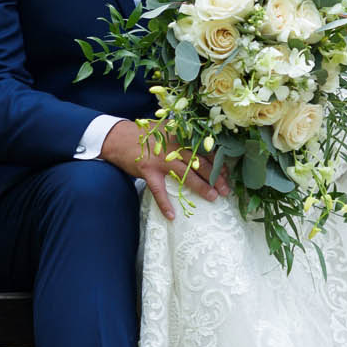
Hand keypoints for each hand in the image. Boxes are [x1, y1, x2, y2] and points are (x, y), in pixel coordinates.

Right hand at [100, 121, 220, 214]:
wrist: (119, 137)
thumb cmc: (145, 136)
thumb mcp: (168, 131)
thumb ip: (184, 138)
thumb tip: (204, 151)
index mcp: (180, 137)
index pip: (204, 150)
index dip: (217, 162)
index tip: (227, 173)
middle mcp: (173, 147)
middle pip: (199, 163)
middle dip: (215, 177)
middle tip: (226, 189)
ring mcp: (160, 160)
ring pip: (185, 175)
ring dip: (200, 187)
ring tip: (212, 198)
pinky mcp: (147, 171)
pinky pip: (158, 190)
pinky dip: (164, 204)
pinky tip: (172, 216)